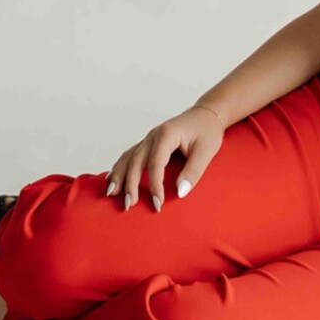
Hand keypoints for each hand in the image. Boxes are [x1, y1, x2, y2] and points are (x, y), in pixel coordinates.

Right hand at [106, 104, 226, 211]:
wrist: (207, 114)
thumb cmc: (207, 131)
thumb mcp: (207, 151)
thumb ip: (193, 172)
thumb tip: (180, 193)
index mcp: (167, 135)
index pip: (155, 163)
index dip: (154, 185)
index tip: (157, 203)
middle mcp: (153, 135)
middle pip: (136, 161)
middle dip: (131, 184)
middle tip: (130, 205)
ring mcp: (149, 138)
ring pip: (128, 157)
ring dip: (119, 175)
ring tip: (112, 194)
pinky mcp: (148, 143)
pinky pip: (130, 155)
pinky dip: (120, 167)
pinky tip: (112, 178)